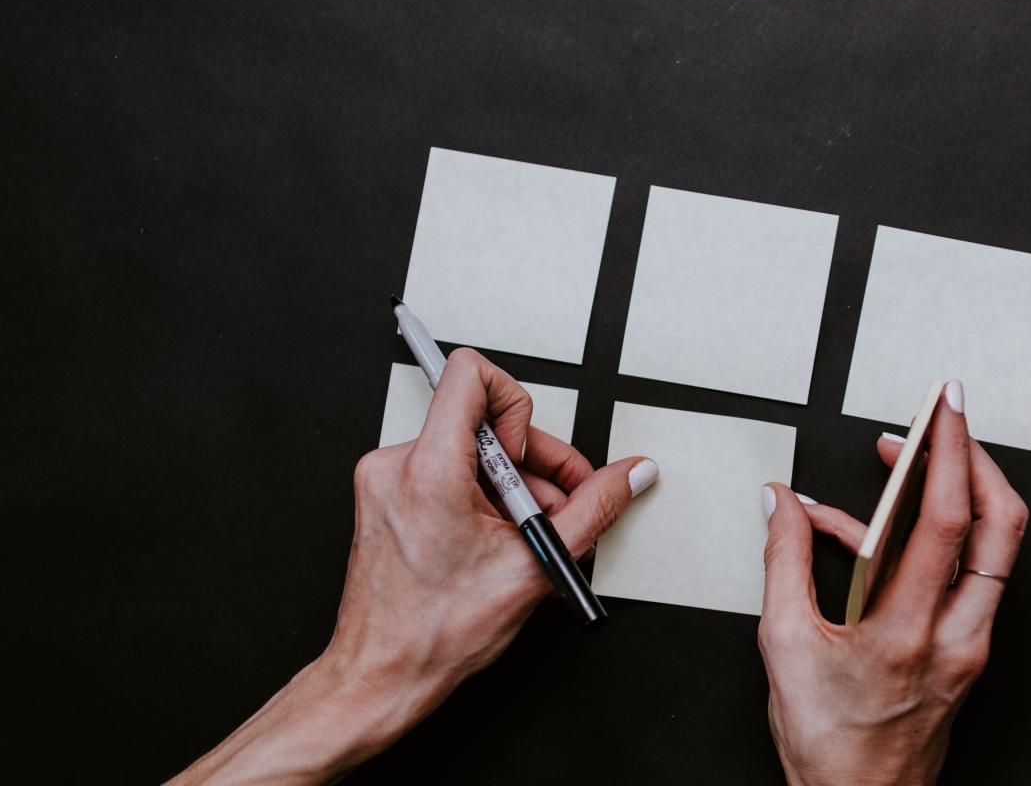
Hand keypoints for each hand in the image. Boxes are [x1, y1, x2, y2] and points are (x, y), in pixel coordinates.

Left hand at [171, 348, 656, 783]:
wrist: (382, 674)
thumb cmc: (435, 633)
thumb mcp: (534, 565)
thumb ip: (593, 509)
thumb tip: (628, 475)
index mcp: (429, 471)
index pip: (471, 374)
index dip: (518, 403)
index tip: (530, 455)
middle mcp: (396, 464)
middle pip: (483, 422)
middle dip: (533, 465)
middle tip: (555, 508)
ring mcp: (384, 479)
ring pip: (469, 450)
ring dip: (511, 488)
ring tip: (523, 537)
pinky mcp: (384, 494)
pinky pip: (446, 470)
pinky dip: (481, 498)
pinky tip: (495, 540)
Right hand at [758, 381, 1027, 785]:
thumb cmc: (830, 746)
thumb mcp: (785, 646)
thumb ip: (783, 562)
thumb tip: (780, 505)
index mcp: (908, 634)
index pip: (949, 522)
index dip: (951, 453)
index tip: (944, 409)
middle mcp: (957, 637)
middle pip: (1001, 526)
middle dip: (975, 458)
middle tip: (945, 420)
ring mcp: (971, 645)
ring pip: (994, 549)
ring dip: (963, 494)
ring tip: (912, 465)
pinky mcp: (968, 651)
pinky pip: (967, 576)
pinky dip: (935, 539)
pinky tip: (877, 533)